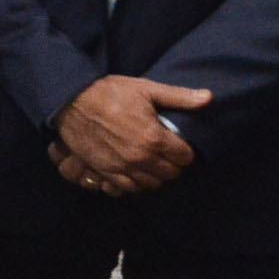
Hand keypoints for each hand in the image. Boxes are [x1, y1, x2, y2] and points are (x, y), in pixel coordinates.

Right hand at [52, 75, 208, 194]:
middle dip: (172, 163)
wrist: (70, 100)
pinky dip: (135, 182)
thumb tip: (209, 98)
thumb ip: (179, 97)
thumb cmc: (109, 92)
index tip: (176, 143)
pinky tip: (134, 170)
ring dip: (155, 175)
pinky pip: (129, 189)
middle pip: (171, 173)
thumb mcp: (145, 89)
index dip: (184, 150)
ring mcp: (123, 167)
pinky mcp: (106, 172)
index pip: (185, 157)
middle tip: (164, 152)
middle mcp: (141, 158)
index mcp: (154, 138)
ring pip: (152, 184)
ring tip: (150, 161)